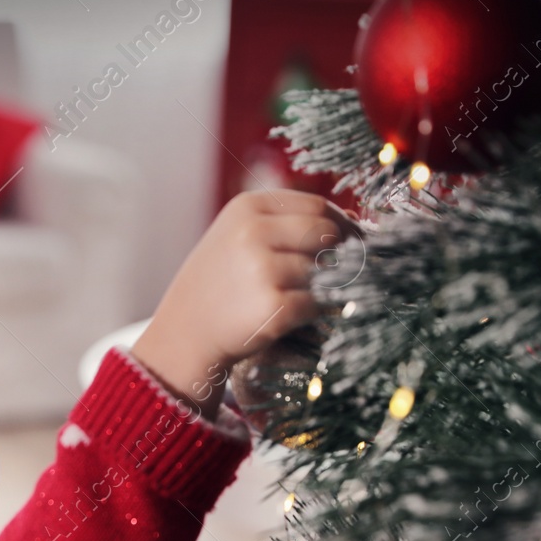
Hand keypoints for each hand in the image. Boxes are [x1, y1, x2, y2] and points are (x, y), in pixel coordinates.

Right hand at [131, 189, 362, 418]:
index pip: (317, 206)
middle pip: (326, 233)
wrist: (185, 334)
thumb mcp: (239, 236)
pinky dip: (313, 312)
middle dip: (337, 254)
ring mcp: (263, 269)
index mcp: (247, 208)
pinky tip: (292, 316)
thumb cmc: (220, 284)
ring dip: (323, 287)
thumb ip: (287, 224)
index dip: (341, 225)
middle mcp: (253, 232)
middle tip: (332, 275)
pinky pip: (317, 303)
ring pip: (326, 270)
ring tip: (296, 297)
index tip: (349, 244)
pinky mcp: (273, 306)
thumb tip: (356, 224)